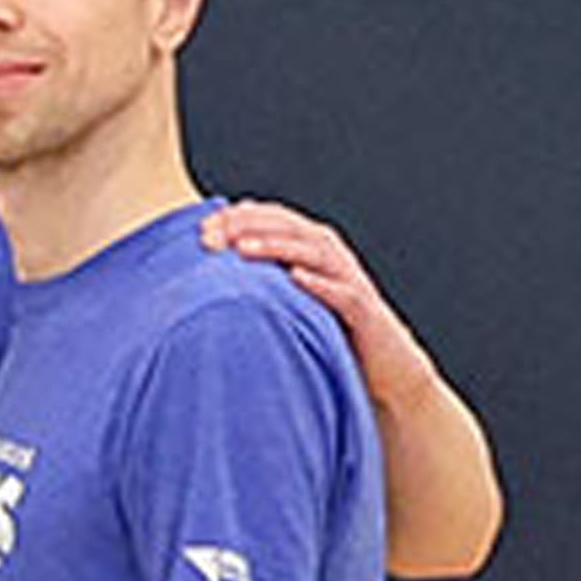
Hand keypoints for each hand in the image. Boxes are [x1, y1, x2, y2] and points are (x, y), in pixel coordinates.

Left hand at [201, 197, 441, 389]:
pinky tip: (295, 279)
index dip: (237, 218)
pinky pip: (343, 293)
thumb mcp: (286, 296)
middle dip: (248, 228)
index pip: (272, 219)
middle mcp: (330, 255)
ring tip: (243, 249)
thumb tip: (204, 272)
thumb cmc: (324, 326)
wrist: (381, 362)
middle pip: (289, 229)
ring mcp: (348, 279)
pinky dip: (321, 283)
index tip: (199, 228)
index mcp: (309, 246)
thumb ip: (257, 278)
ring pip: (314, 253)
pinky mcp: (363, 309)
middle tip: (209, 238)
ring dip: (278, 248)